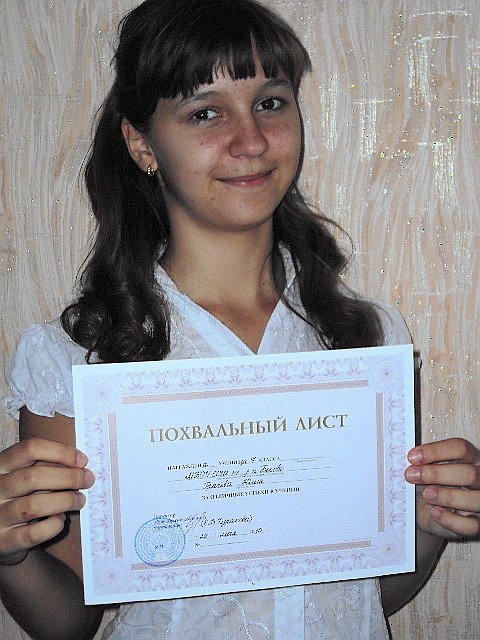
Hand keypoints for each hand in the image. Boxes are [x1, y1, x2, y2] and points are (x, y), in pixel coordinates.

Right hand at [0, 438, 93, 564]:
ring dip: (66, 501)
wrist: (0, 533)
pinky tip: (61, 519)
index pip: (30, 448)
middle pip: (34, 477)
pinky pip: (34, 534)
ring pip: (34, 505)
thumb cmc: (19, 496)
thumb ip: (45, 465)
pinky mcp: (4, 541)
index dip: (61, 452)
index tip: (83, 460)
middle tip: (88, 480)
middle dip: (69, 477)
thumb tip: (80, 464)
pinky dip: (54, 524)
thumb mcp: (23, 474)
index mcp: (0, 465)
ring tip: (79, 500)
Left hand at [405, 438, 479, 538]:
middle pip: (469, 473)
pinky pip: (471, 525)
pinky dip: (450, 519)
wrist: (425, 511)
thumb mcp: (425, 469)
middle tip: (411, 475)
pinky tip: (434, 512)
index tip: (413, 457)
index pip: (461, 448)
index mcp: (470, 458)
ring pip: (475, 499)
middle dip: (436, 474)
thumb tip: (410, 459)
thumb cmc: (429, 484)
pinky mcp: (477, 523)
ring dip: (447, 497)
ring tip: (426, 494)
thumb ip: (422, 462)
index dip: (436, 451)